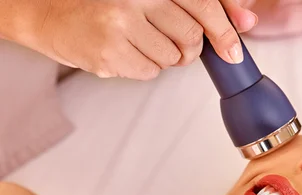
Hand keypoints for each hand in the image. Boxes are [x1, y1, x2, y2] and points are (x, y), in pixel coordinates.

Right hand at [27, 0, 257, 79]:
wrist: (46, 11)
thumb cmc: (103, 3)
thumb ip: (200, 5)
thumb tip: (247, 21)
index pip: (202, 4)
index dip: (224, 30)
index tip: (233, 51)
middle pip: (191, 37)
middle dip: (188, 47)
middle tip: (167, 40)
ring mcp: (120, 23)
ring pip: (173, 59)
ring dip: (163, 57)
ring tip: (136, 40)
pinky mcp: (109, 52)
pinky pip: (151, 73)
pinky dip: (143, 67)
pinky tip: (123, 50)